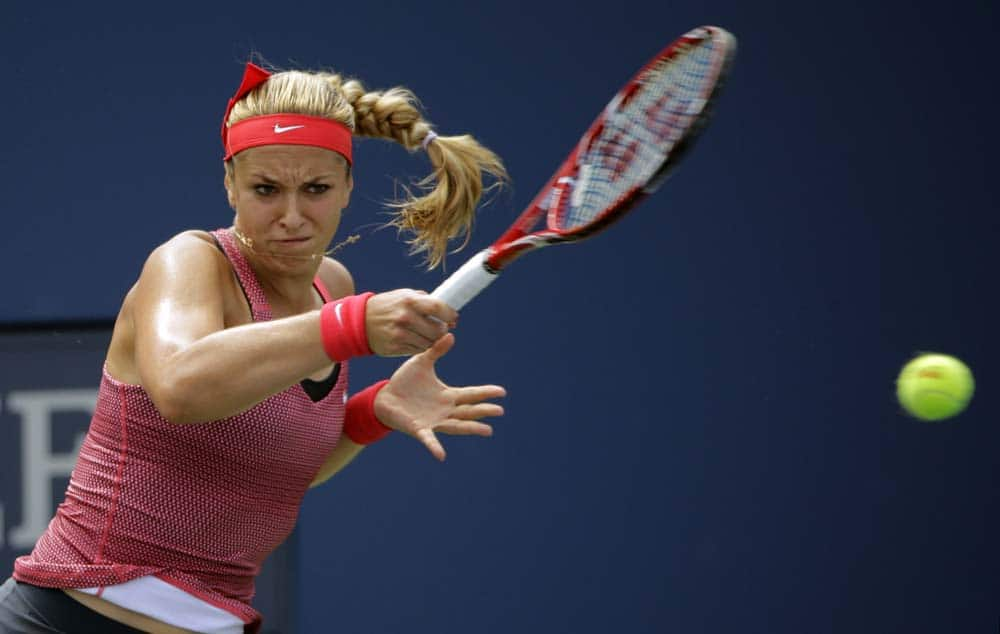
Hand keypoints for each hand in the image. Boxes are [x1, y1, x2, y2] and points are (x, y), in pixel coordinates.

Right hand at [365, 289, 457, 356]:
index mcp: (409, 301)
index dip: (450, 314)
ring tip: (427, 334)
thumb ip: (425, 301)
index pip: (439, 307)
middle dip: (443, 330)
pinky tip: (416, 339)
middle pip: (438, 330)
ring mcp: (400, 334)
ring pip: (430, 343)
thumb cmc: (387, 306)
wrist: (360, 321)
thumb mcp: (403, 296)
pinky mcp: (396, 347)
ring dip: (433, 340)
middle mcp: (405, 317)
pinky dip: (421, 346)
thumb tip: (448, 313)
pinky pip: (418, 350)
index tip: (453, 317)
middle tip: (440, 328)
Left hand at [374, 333, 505, 460]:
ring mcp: (434, 421)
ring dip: (471, 428)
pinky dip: (435, 447)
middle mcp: (445, 410)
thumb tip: (450, 334)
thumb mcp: (422, 363)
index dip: (486, 393)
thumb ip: (436, 351)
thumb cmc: (405, 381)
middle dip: (483, 411)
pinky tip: (441, 456)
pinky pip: (429, 439)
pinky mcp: (419, 429)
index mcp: (447, 395)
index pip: (471, 395)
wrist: (384, 397)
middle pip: (468, 411)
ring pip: (456, 426)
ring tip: (487, 430)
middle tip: (499, 410)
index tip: (502, 392)